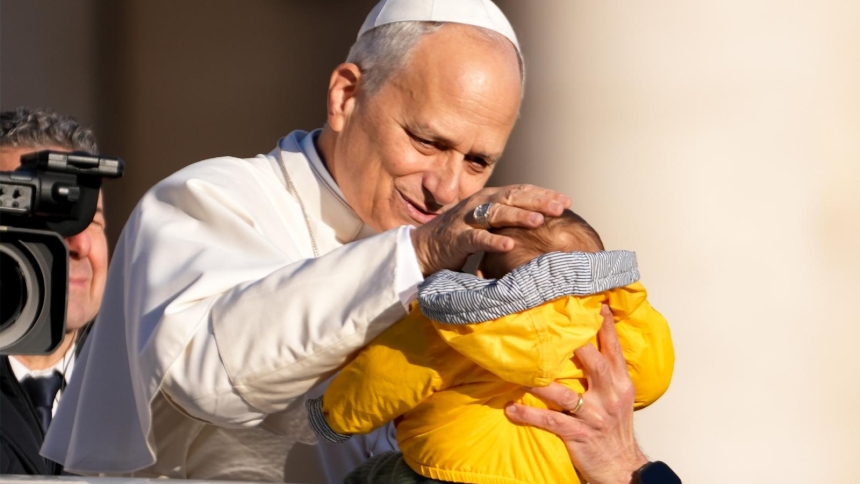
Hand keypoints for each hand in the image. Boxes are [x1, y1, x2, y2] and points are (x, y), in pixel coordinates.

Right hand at [410, 184, 570, 274]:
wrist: (424, 247)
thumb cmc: (462, 236)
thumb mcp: (487, 223)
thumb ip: (509, 219)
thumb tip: (542, 221)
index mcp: (489, 198)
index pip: (520, 191)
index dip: (543, 194)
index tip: (567, 201)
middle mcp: (479, 204)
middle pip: (512, 197)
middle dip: (538, 201)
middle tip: (561, 206)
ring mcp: (467, 219)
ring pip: (496, 214)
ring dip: (518, 216)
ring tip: (538, 220)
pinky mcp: (457, 238)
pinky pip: (477, 238)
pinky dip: (493, 241)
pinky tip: (509, 244)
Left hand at [504, 305, 648, 483]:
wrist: (623, 468)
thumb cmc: (616, 429)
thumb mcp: (620, 398)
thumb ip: (608, 373)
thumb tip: (588, 344)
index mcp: (621, 384)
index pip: (614, 350)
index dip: (605, 326)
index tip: (594, 305)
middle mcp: (610, 397)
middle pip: (595, 364)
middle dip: (576, 345)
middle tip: (553, 328)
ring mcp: (595, 417)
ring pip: (565, 395)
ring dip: (541, 383)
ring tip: (519, 371)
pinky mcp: (578, 435)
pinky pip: (550, 422)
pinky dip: (529, 415)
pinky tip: (511, 409)